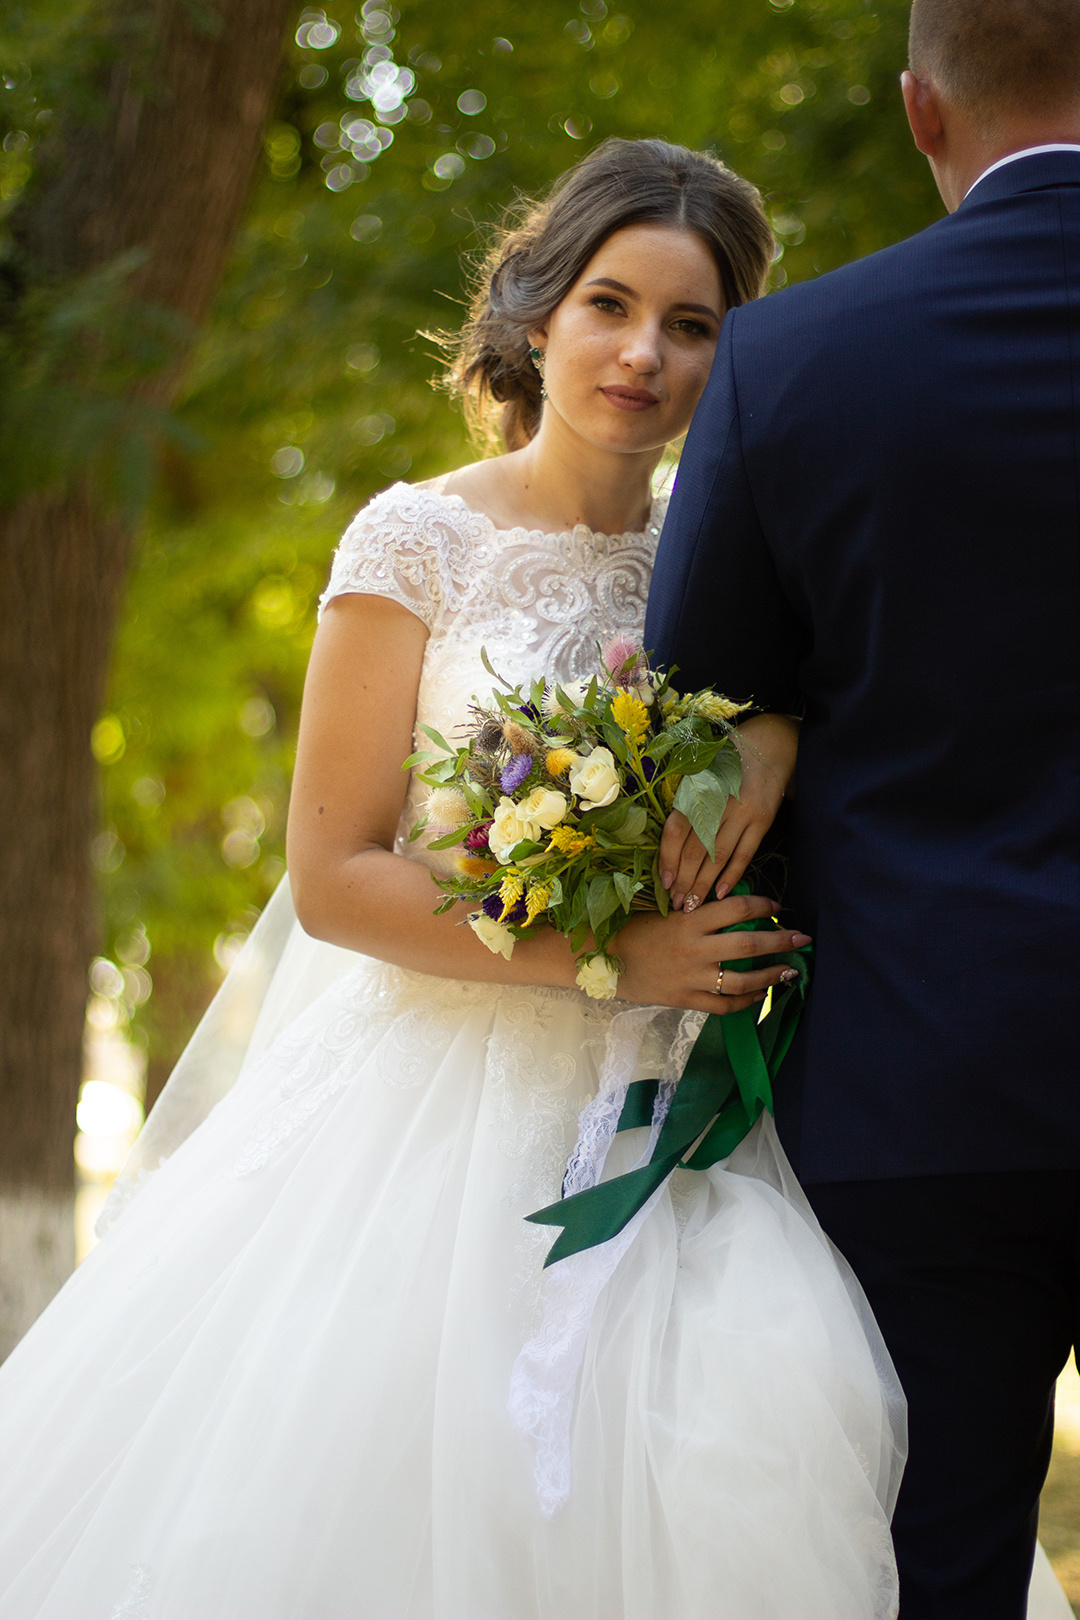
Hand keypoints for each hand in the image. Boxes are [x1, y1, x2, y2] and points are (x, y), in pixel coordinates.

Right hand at [613, 891, 810, 1015]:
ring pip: (743, 979)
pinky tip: (758, 995)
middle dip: (781, 940)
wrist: (600, 962)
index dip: (763, 906)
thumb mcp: (662, 911)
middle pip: (749, 943)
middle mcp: (694, 949)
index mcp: (688, 920)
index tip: (777, 907)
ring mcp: (691, 978)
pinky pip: (724, 1005)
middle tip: (802, 938)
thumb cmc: (631, 930)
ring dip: (772, 975)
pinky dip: (745, 1001)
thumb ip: (695, 911)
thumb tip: (732, 906)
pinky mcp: (685, 1000)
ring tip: (789, 971)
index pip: (737, 908)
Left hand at [659, 713, 799, 909]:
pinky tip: (720, 894)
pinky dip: (732, 875)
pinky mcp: (763, 820)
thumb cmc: (728, 761)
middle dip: (684, 880)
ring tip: (693, 905)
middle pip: (696, 849)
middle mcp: (719, 802)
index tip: (663, 883)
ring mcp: (743, 812)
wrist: (770, 746)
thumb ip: (685, 802)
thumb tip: (666, 843)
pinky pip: (745, 854)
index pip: (677, 830)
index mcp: (697, 789)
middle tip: (676, 904)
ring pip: (718, 856)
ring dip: (704, 884)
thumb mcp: (702, 772)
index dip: (668, 858)